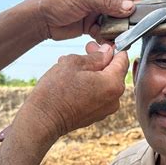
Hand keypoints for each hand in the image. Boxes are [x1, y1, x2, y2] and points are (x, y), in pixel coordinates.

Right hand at [11, 42, 128, 143]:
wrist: (43, 120)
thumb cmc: (56, 91)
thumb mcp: (74, 63)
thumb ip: (96, 56)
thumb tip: (108, 52)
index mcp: (113, 84)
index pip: (122, 59)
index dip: (112, 48)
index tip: (99, 44)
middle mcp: (115, 98)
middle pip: (115, 72)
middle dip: (101, 60)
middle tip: (85, 51)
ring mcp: (107, 109)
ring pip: (106, 83)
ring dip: (94, 72)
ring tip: (73, 67)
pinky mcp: (97, 115)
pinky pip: (99, 95)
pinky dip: (91, 86)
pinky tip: (74, 81)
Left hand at [27, 0, 141, 41]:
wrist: (40, 20)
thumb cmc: (56, 1)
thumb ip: (108, 3)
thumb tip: (129, 7)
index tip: (141, 8)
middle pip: (118, 5)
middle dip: (125, 16)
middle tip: (134, 24)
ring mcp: (94, 9)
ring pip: (113, 19)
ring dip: (117, 27)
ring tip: (124, 35)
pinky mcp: (91, 24)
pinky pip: (105, 30)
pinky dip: (108, 35)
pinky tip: (111, 40)